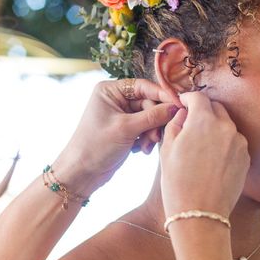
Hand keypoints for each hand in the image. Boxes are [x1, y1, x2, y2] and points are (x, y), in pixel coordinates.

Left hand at [54, 79, 180, 192]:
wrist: (82, 173)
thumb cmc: (96, 146)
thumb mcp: (126, 129)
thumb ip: (153, 116)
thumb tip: (175, 107)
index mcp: (110, 90)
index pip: (143, 86)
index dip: (161, 95)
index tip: (178, 105)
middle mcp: (116, 99)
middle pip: (148, 102)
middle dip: (154, 121)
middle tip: (155, 137)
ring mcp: (121, 115)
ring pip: (149, 117)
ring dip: (151, 132)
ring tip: (146, 146)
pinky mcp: (126, 129)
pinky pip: (145, 128)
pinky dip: (146, 139)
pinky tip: (141, 150)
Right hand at [159, 92, 249, 217]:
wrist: (200, 213)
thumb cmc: (177, 182)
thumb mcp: (166, 149)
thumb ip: (175, 123)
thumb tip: (183, 114)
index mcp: (203, 120)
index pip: (198, 97)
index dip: (188, 99)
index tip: (182, 104)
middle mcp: (226, 126)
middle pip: (215, 108)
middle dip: (203, 111)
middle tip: (190, 124)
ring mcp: (239, 142)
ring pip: (226, 125)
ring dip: (214, 128)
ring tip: (200, 146)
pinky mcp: (246, 157)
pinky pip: (234, 142)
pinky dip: (224, 144)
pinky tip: (212, 160)